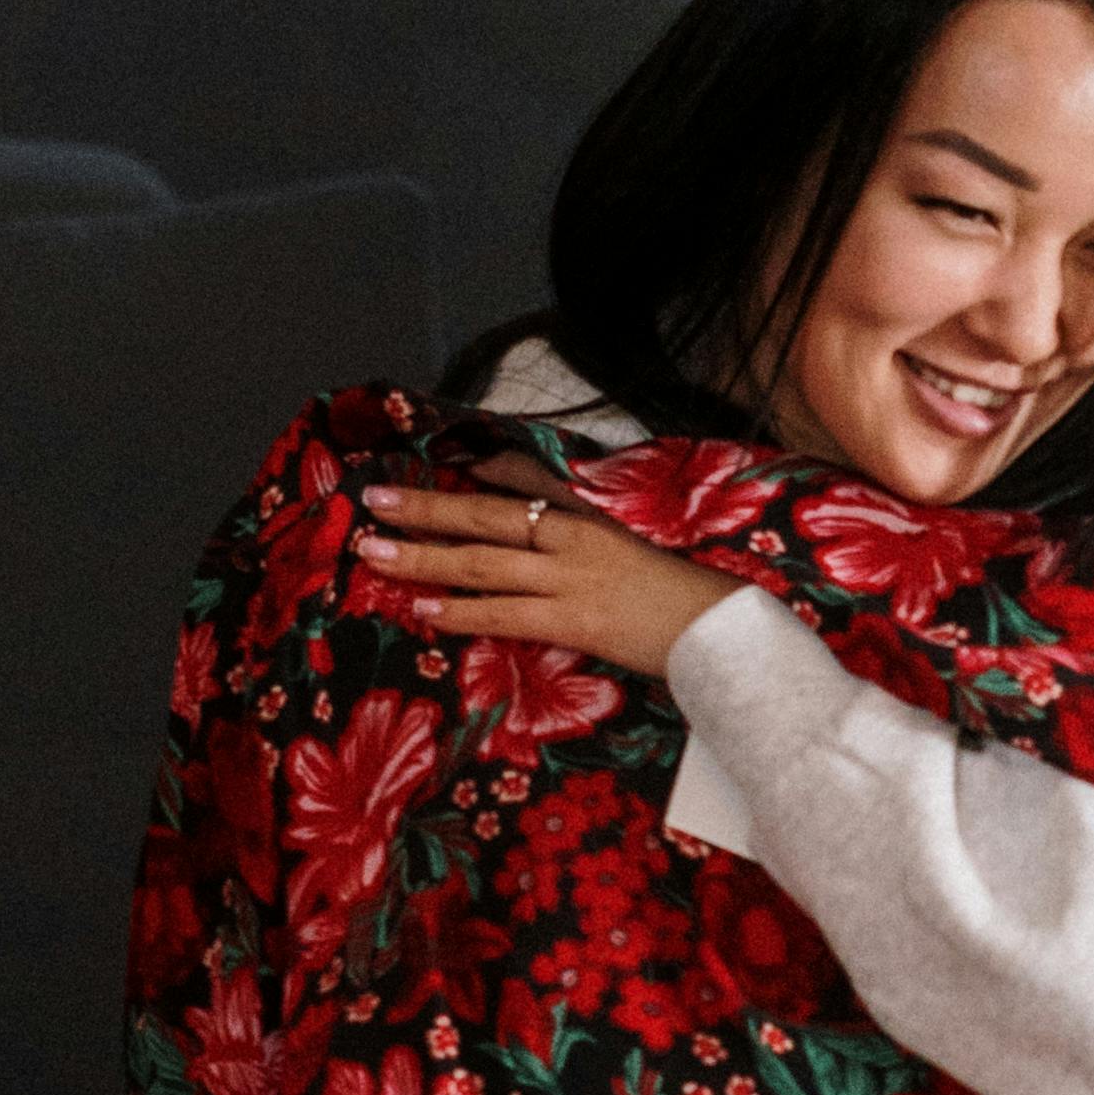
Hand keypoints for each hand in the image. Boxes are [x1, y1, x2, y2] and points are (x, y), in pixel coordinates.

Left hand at [360, 453, 731, 684]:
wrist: (721, 631)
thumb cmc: (682, 594)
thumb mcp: (633, 545)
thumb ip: (584, 527)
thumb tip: (530, 516)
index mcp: (589, 514)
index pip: (522, 478)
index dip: (472, 472)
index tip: (428, 464)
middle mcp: (572, 538)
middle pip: (485, 516)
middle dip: (425, 508)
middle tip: (372, 500)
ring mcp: (570, 579)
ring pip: (482, 563)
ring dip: (424, 557)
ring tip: (375, 553)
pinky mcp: (573, 620)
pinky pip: (504, 615)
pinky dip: (462, 612)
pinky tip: (424, 608)